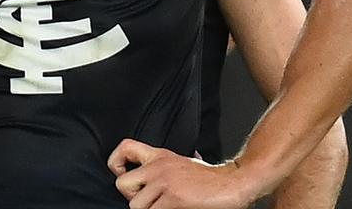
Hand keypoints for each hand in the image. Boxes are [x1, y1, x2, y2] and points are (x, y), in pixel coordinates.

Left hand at [109, 139, 260, 208]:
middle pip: (122, 184)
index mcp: (159, 156)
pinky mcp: (174, 199)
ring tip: (163, 207)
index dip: (116, 163)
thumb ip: (162, 168)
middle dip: (130, 197)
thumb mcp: (181, 163)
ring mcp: (165, 183)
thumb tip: (147, 180)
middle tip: (146, 202)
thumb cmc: (210, 178)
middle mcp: (158, 167)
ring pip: (135, 205)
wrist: (235, 181)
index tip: (123, 174)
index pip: (125, 148)